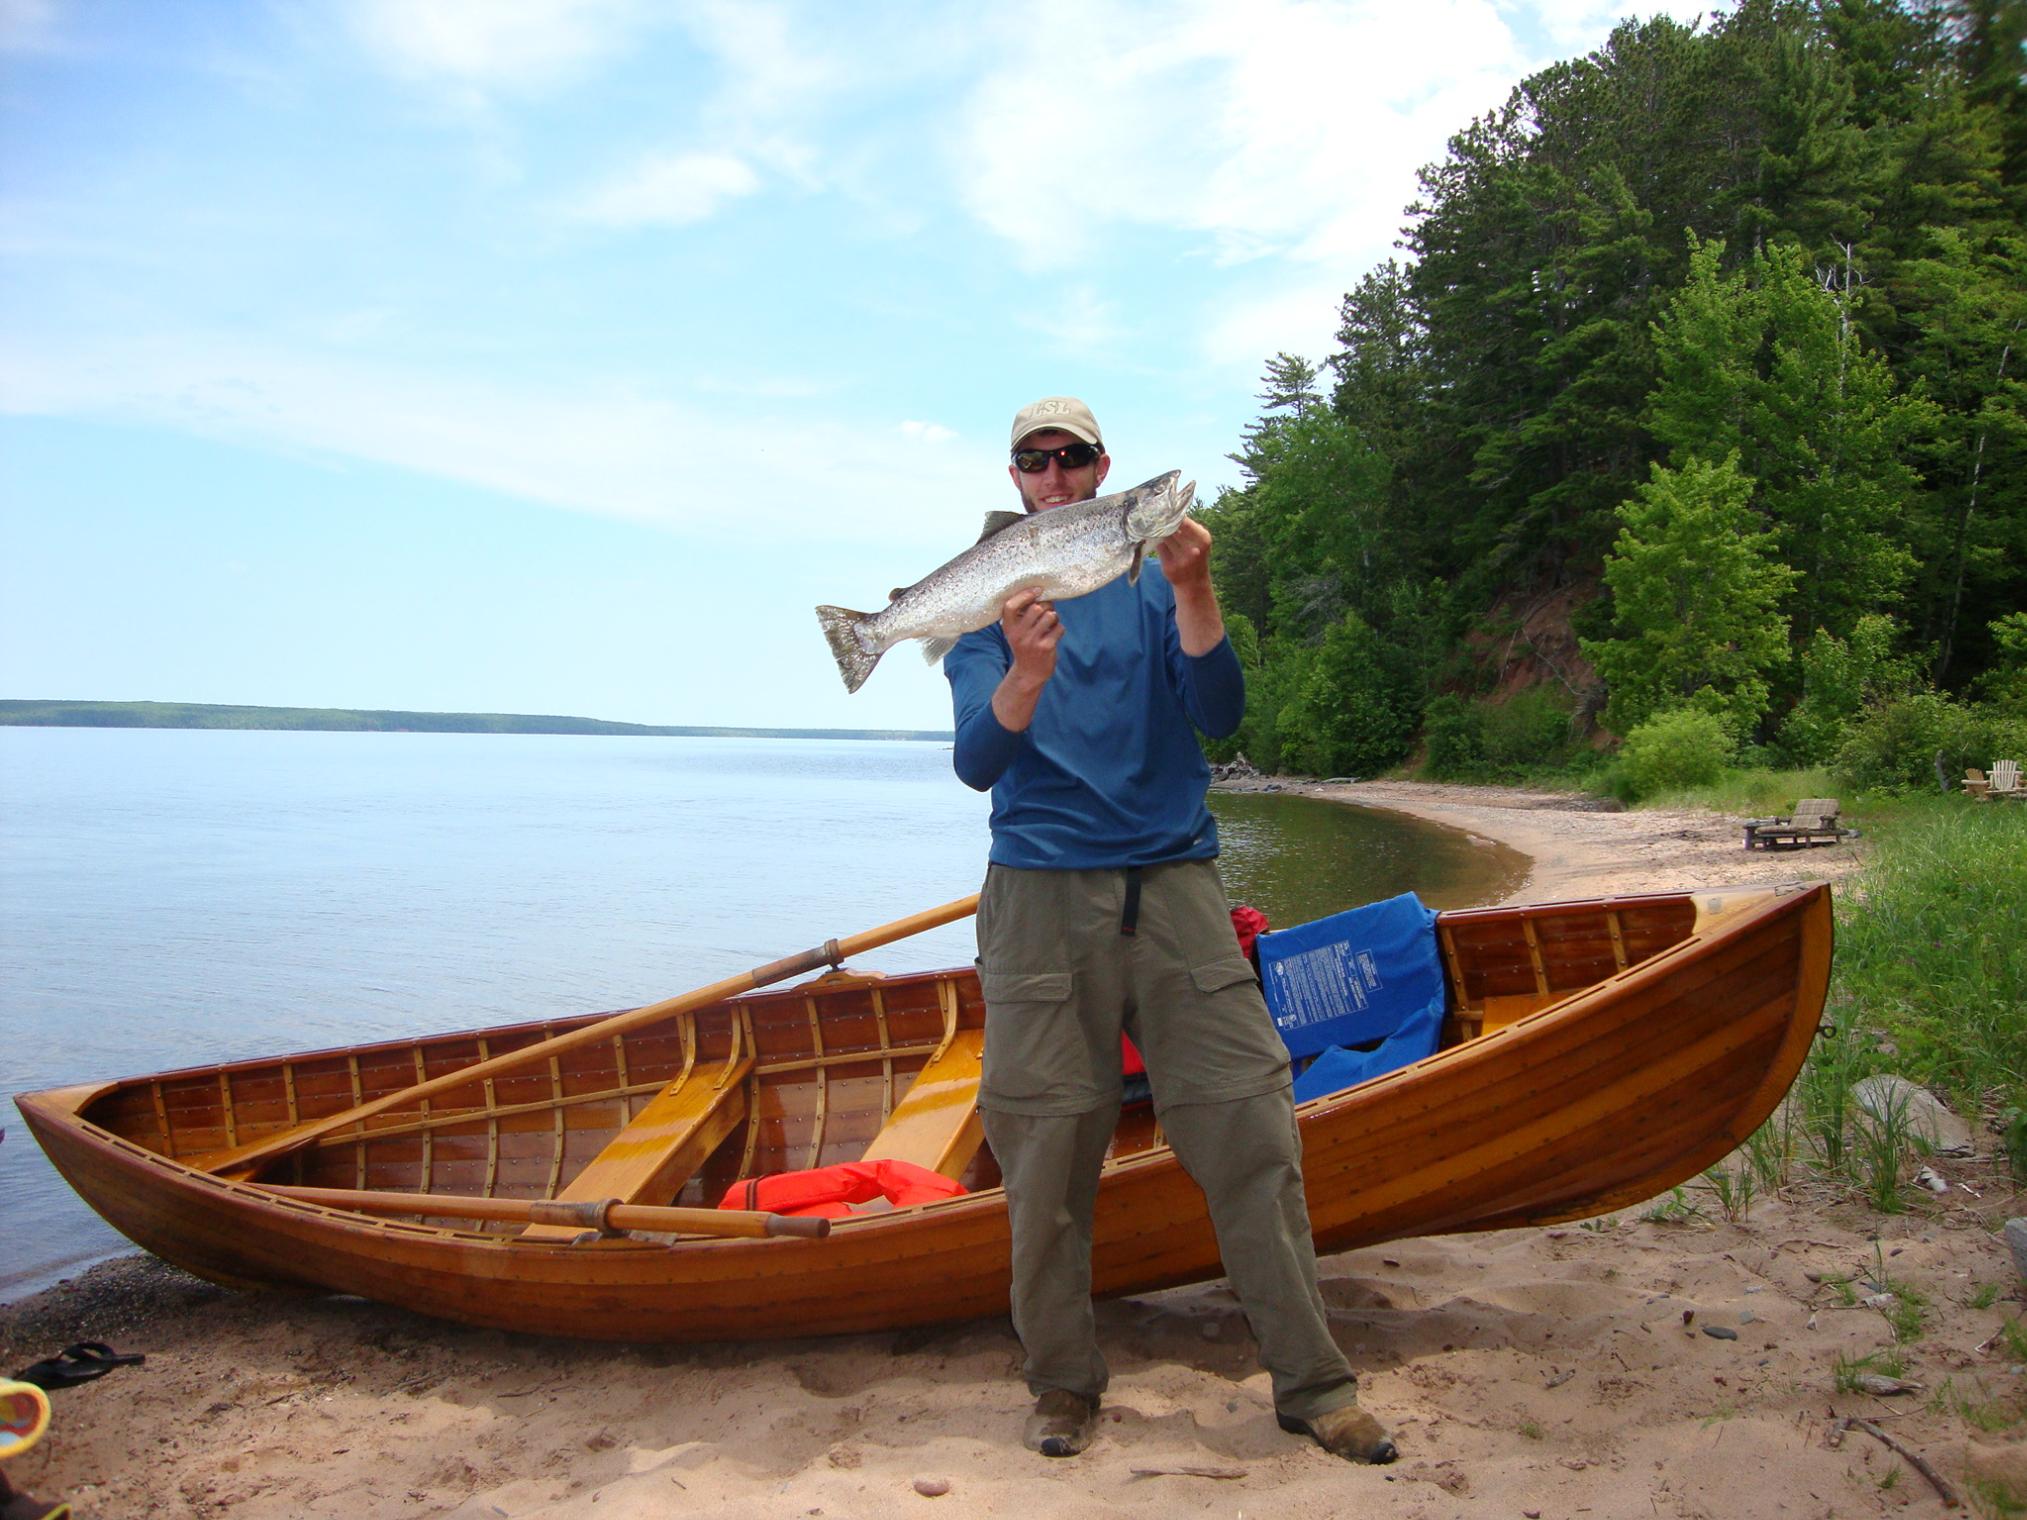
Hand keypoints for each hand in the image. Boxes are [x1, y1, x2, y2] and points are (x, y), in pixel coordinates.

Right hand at [991, 588, 1059, 732]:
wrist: (1029, 673)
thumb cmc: (1026, 646)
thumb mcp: (1017, 631)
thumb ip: (1024, 614)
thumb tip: (1043, 593)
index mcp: (1008, 627)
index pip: (1010, 606)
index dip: (1024, 595)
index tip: (1037, 590)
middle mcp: (1018, 634)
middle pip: (1036, 608)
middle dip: (1046, 607)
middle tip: (1047, 613)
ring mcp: (1032, 641)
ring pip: (1050, 616)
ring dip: (1054, 618)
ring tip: (1050, 625)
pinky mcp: (1046, 647)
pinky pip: (1059, 628)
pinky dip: (1059, 629)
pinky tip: (1053, 636)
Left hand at [1156, 517, 1212, 590]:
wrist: (1193, 582)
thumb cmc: (1195, 554)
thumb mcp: (1199, 540)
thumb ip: (1189, 527)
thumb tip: (1170, 511)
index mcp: (1203, 539)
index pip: (1184, 522)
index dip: (1173, 515)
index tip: (1165, 510)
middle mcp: (1193, 550)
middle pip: (1172, 529)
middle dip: (1163, 522)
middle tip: (1155, 515)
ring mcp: (1180, 560)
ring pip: (1163, 538)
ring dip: (1157, 531)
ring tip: (1154, 526)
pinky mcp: (1169, 567)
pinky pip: (1158, 548)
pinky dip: (1155, 542)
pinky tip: (1155, 539)